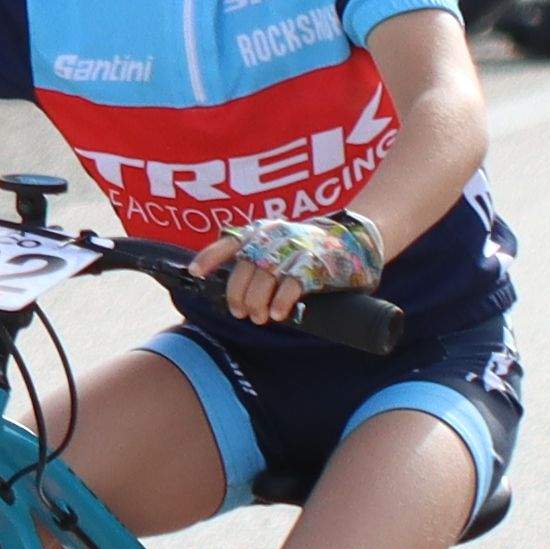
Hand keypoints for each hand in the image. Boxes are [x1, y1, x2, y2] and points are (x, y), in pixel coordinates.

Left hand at [208, 208, 381, 325]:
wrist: (354, 239)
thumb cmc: (309, 247)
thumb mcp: (279, 243)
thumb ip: (257, 256)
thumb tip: (232, 287)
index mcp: (264, 231)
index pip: (231, 242)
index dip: (211, 257)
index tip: (195, 272)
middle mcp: (276, 238)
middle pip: (244, 270)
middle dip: (238, 296)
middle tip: (242, 313)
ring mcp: (295, 251)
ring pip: (263, 281)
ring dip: (257, 304)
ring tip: (261, 317)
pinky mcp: (315, 267)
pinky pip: (290, 287)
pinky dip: (281, 303)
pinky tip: (279, 314)